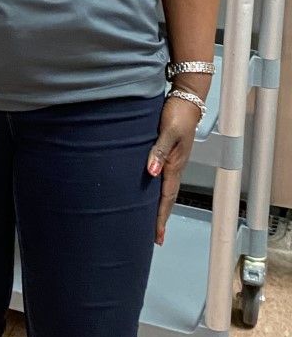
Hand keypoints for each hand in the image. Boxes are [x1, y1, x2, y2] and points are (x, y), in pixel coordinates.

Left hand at [147, 97, 201, 244]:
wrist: (187, 99)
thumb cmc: (178, 113)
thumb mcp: (168, 130)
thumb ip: (159, 150)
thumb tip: (151, 172)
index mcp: (175, 164)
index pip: (166, 197)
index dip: (160, 216)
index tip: (157, 235)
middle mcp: (174, 166)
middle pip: (167, 198)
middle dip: (161, 217)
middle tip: (154, 237)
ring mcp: (173, 160)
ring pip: (165, 189)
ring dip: (159, 205)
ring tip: (151, 221)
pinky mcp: (170, 153)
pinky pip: (163, 178)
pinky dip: (157, 190)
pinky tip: (150, 191)